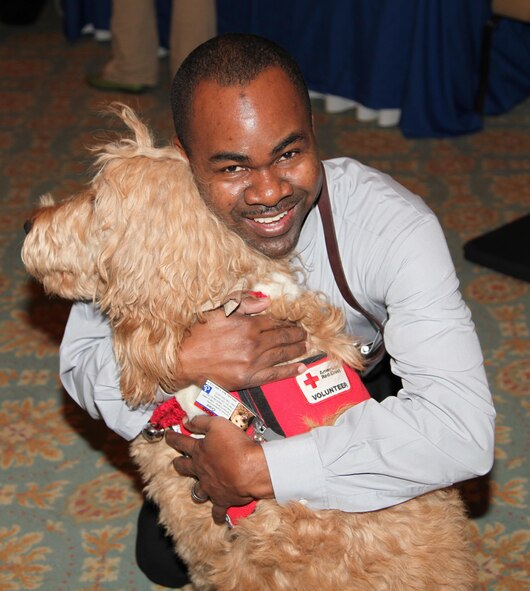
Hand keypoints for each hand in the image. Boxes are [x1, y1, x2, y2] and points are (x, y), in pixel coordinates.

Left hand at [166, 415, 273, 523]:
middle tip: (176, 462)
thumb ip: (202, 422)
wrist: (250, 470)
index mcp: (199, 451)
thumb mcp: (218, 424)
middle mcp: (201, 470)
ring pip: (197, 491)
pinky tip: (217, 517)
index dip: (173, 438)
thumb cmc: (235, 445)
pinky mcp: (222, 500)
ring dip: (196, 490)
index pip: (182, 443)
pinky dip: (217, 514)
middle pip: (184, 467)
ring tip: (197, 490)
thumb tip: (187, 421)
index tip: (167, 436)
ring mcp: (210, 487)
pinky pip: (217, 510)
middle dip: (179, 464)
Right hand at [177, 293, 307, 390]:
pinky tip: (301, 367)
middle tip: (305, 333)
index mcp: (247, 324)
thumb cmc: (199, 333)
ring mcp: (252, 362)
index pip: (274, 322)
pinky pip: (274, 374)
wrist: (184, 360)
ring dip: (297, 349)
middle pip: (282, 337)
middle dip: (296, 334)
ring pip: (282, 354)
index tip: (294, 322)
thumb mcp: (219, 310)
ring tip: (306, 346)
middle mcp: (253, 343)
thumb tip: (266, 302)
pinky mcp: (248, 378)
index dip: (287, 321)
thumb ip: (243, 304)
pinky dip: (290, 370)